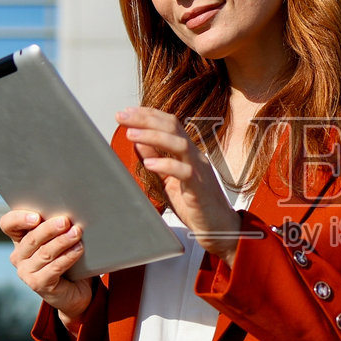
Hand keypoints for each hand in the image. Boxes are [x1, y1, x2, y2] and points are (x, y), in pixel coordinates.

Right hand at [1, 210, 95, 325]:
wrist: (73, 289)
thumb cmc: (65, 257)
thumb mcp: (57, 239)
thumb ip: (56, 227)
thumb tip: (69, 215)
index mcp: (19, 239)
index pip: (8, 224)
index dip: (19, 219)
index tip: (36, 217)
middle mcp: (18, 256)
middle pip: (31, 239)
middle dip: (49, 228)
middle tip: (66, 221)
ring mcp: (26, 272)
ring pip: (44, 253)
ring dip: (62, 241)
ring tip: (77, 233)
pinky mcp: (38, 284)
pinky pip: (54, 268)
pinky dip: (67, 257)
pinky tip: (78, 249)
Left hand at [117, 107, 241, 266]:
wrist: (219, 228)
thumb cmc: (196, 204)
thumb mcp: (170, 178)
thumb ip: (158, 159)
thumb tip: (139, 141)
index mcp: (188, 152)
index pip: (169, 124)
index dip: (147, 115)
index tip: (125, 113)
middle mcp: (195, 156)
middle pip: (172, 127)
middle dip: (145, 119)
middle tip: (122, 116)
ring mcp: (199, 170)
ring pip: (179, 144)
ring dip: (153, 136)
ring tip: (131, 134)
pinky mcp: (199, 188)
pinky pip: (184, 171)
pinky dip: (166, 165)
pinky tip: (149, 165)